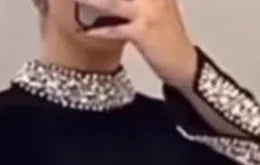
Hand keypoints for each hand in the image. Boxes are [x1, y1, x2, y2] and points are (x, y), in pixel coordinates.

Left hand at [80, 0, 198, 87]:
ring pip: (112, 1)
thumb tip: (109, 2)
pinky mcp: (143, 31)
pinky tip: (85, 31)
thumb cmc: (168, 38)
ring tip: (74, 0)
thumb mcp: (157, 8)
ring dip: (90, 0)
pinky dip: (98, 31)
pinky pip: (114, 29)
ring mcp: (149, 10)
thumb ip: (137, 2)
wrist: (185, 64)